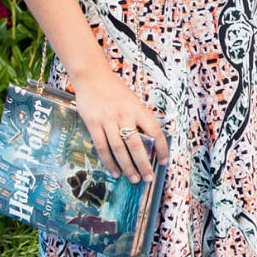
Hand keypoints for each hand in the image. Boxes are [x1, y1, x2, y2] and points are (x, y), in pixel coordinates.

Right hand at [72, 68, 167, 183]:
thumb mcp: (133, 101)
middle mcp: (125, 115)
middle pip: (137, 145)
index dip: (162, 148)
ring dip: (127, 167)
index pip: (155, 132)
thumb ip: (140, 119)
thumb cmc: (115, 90)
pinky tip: (114, 171)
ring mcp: (108, 120)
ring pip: (119, 149)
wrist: (92, 76)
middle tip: (148, 178)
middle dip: (144, 164)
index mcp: (138, 109)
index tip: (164, 161)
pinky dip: (109, 162)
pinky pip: (102, 147)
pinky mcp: (93, 124)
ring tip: (133, 179)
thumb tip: (150, 141)